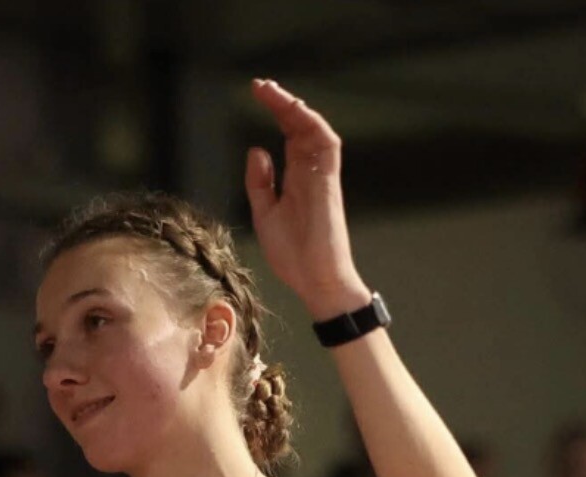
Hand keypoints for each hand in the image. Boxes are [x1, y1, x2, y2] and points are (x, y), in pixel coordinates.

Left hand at [244, 78, 366, 318]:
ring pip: (315, 130)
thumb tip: (256, 149)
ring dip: (296, 109)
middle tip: (260, 85)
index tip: (257, 93)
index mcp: (296, 178)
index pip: (289, 135)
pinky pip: (328, 147)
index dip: (276, 112)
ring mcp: (321, 177)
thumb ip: (260, 183)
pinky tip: (296, 111)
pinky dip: (314, 126)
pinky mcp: (329, 184)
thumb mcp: (265, 214)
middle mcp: (310, 172)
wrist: (315, 280)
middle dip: (282, 103)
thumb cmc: (293, 255)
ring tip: (273, 93)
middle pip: (300, 126)